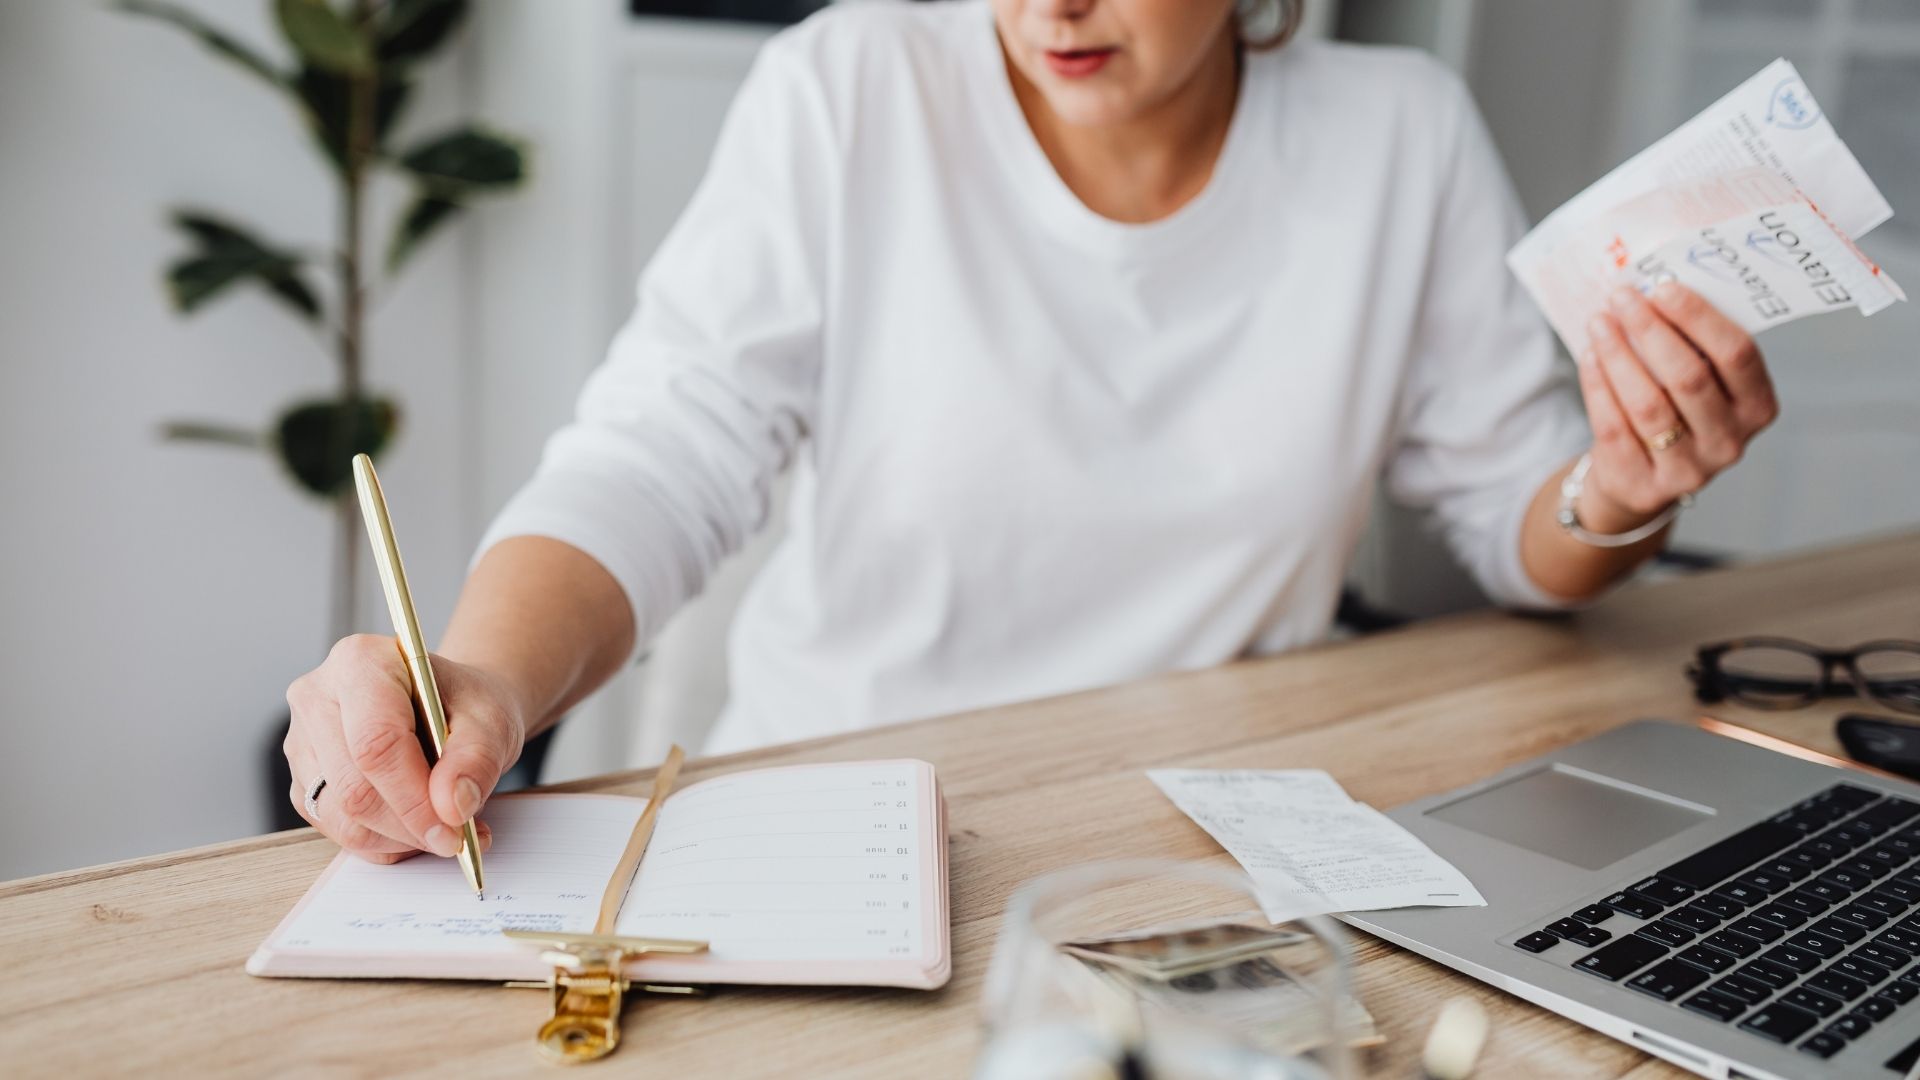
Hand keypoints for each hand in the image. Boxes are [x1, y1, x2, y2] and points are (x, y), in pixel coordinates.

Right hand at [284, 635, 525, 862]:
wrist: (449, 706)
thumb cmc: (465, 703)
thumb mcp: (492, 720)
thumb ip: (477, 760)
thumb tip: (453, 806)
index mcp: (361, 662)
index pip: (376, 743)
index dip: (414, 798)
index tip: (453, 829)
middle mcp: (318, 697)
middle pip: (353, 786)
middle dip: (410, 825)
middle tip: (457, 836)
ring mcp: (302, 741)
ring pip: (340, 816)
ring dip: (398, 838)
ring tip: (443, 825)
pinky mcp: (303, 779)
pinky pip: (335, 829)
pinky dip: (382, 841)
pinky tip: (416, 825)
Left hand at [1574, 282, 1779, 530]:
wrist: (1643, 477)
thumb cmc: (1676, 409)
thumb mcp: (1701, 380)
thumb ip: (1693, 342)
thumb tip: (1656, 282)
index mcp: (1757, 406)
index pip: (1737, 355)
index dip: (1699, 318)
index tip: (1663, 287)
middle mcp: (1730, 442)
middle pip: (1689, 377)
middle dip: (1650, 330)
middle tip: (1622, 296)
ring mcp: (1689, 469)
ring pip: (1648, 404)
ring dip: (1618, 355)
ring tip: (1599, 322)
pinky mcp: (1645, 485)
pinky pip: (1615, 426)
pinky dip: (1598, 385)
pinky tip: (1589, 356)